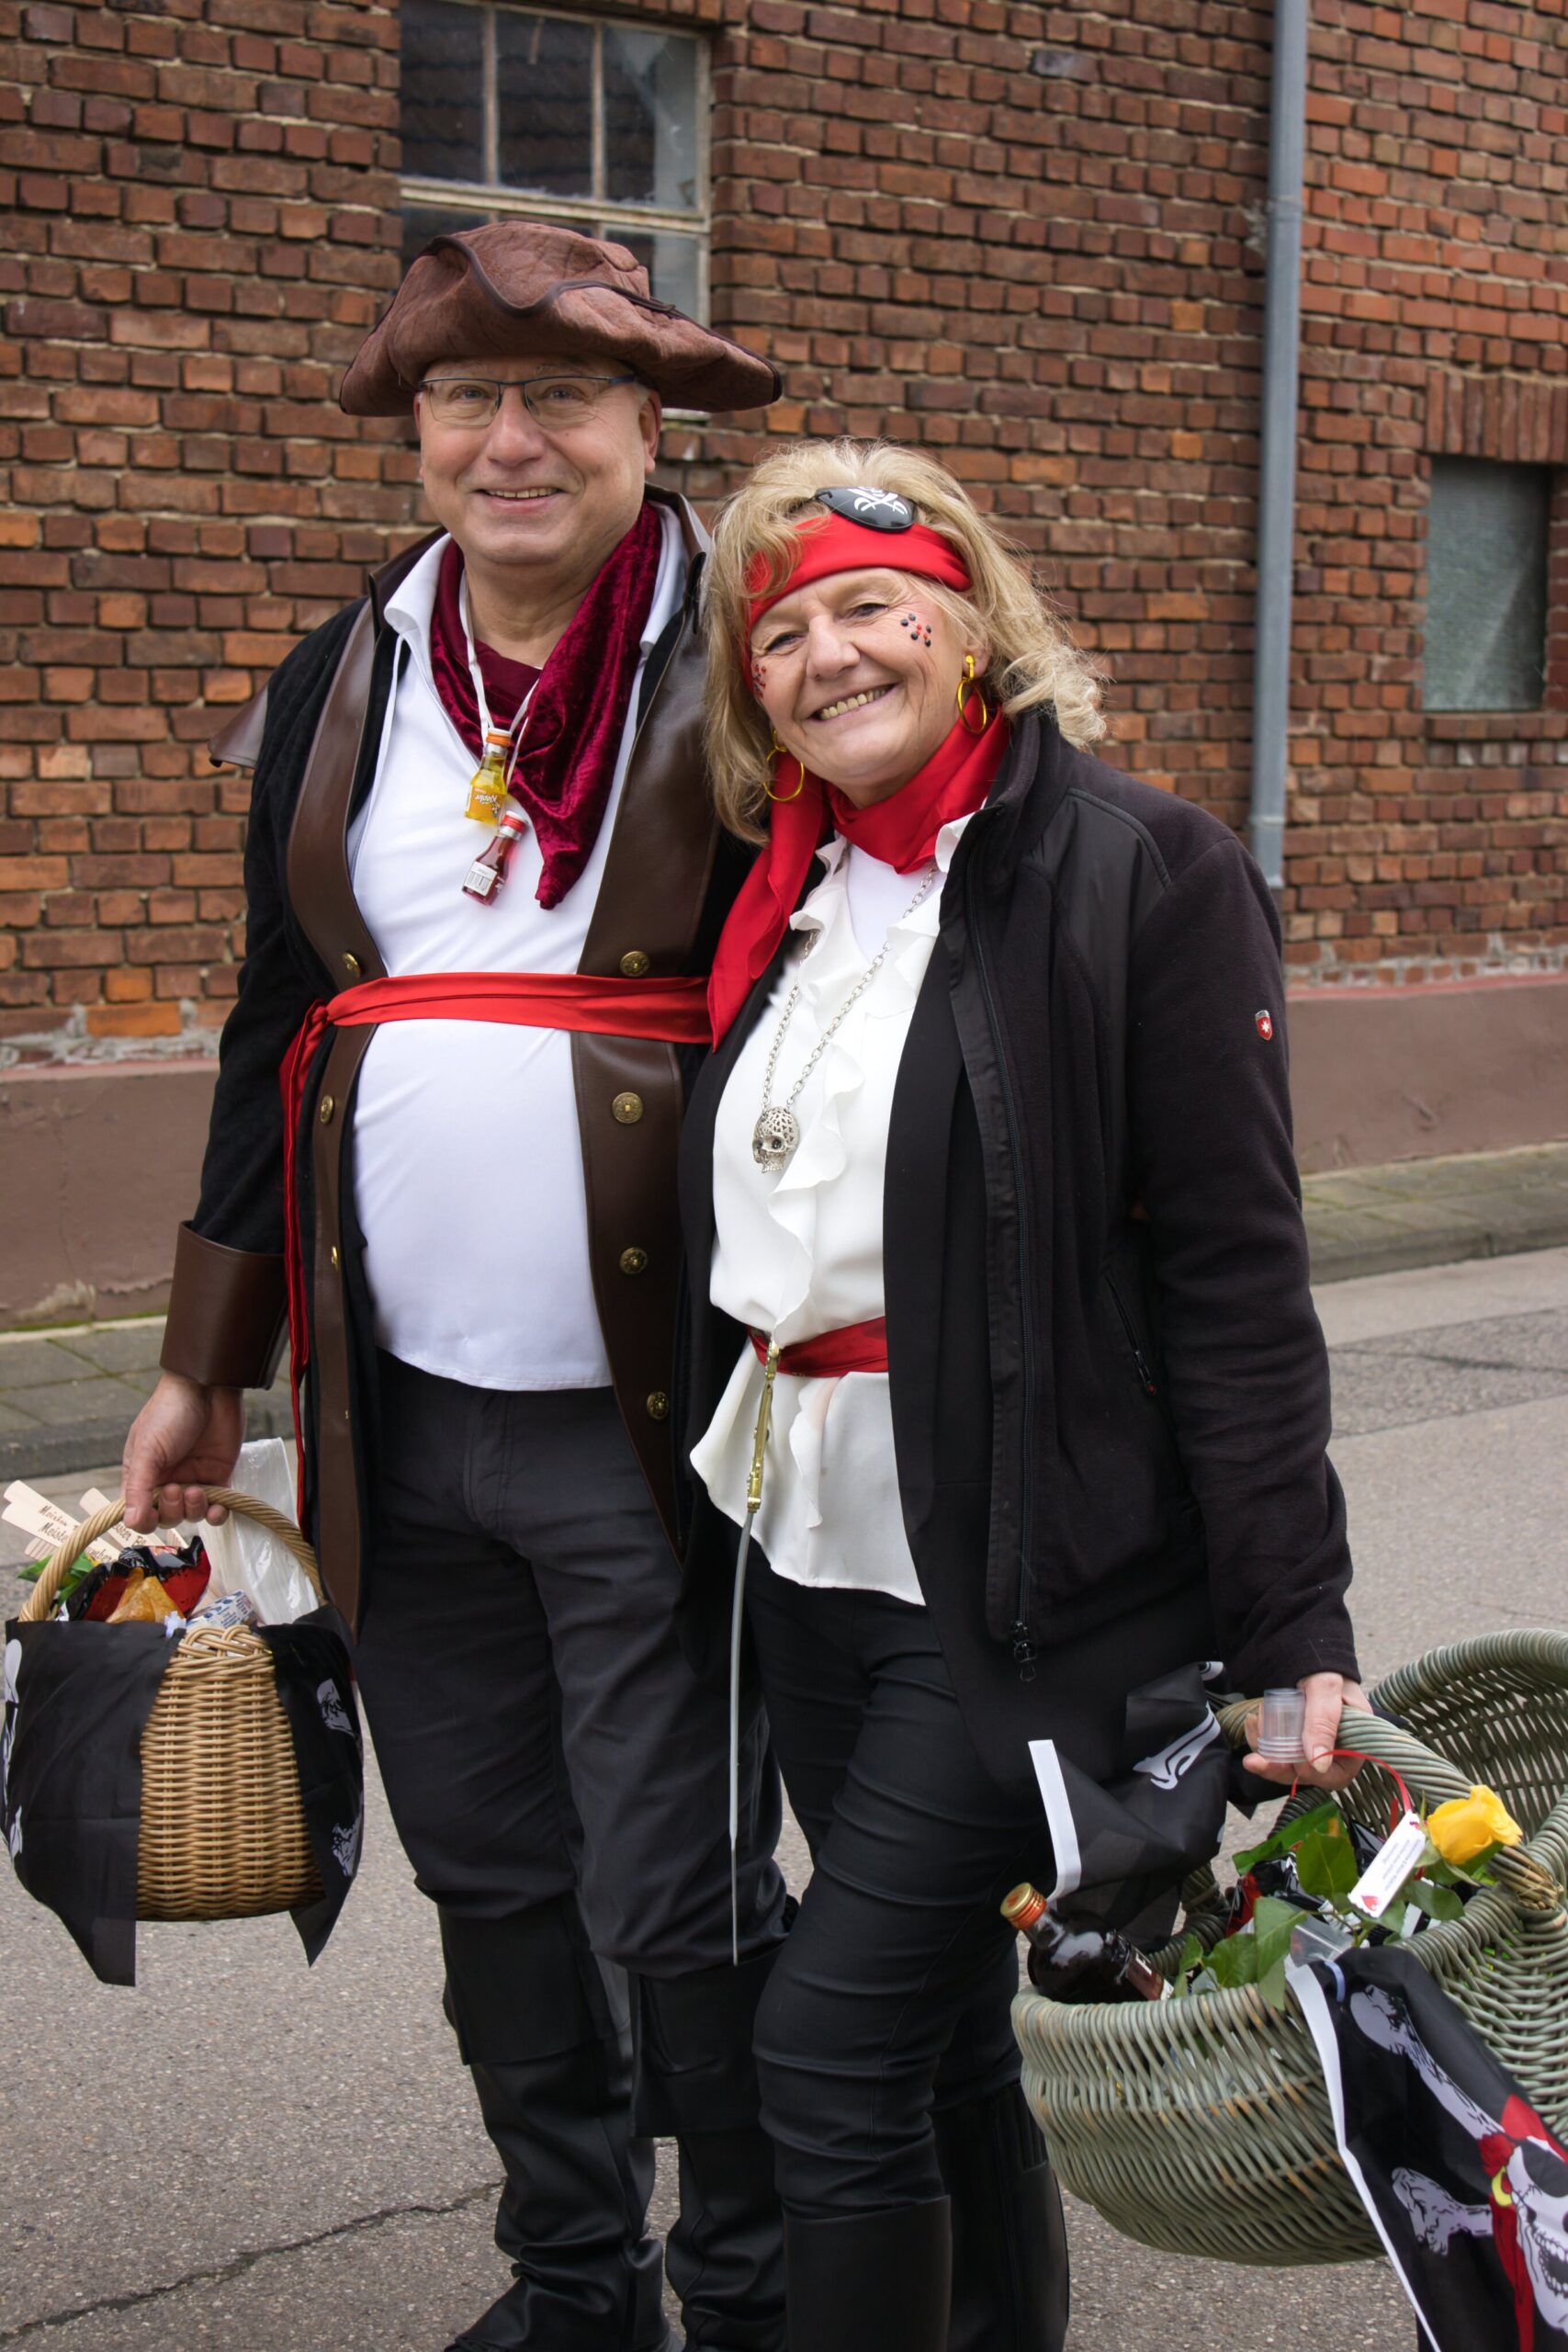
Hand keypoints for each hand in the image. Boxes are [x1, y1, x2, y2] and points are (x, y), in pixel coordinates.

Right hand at [121, 1374, 244, 1531]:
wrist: (208, 1389)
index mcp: (142, 1475)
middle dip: (171, 1511)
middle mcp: (166, 1480)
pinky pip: (217, 1508)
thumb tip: (129, 1522)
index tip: (151, 1511)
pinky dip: (218, 1514)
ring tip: (197, 1490)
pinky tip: (218, 1507)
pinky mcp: (218, 1476)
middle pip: (166, 1517)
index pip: (138, 1512)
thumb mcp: (147, 1449)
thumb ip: (138, 1487)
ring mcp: (193, 1479)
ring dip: (194, 1510)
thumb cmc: (169, 1413)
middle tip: (176, 1489)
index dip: (145, 1519)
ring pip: (191, 1515)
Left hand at [1241, 1671, 1372, 1790]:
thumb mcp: (1325, 1688)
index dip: (1315, 1774)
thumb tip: (1318, 1764)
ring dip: (1267, 1751)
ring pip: (1287, 1763)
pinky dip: (1260, 1739)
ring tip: (1255, 1722)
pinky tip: (1253, 1721)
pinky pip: (1275, 1749)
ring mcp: (1310, 1743)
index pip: (1338, 1774)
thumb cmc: (1323, 1667)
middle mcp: (1334, 1746)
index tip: (1295, 1762)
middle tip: (1255, 1760)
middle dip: (1279, 1767)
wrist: (1305, 1651)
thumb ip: (1323, 1722)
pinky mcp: (1292, 1737)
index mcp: (1355, 1739)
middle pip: (1308, 1773)